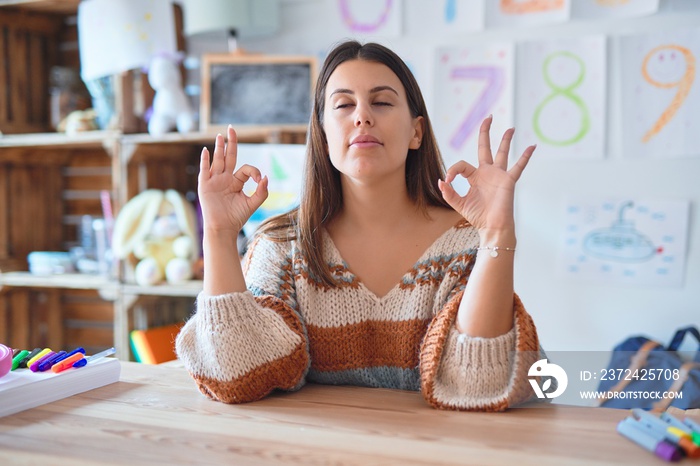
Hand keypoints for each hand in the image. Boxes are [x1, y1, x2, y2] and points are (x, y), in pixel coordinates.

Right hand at [198, 125, 267, 232]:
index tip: (260, 179)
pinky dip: (205, 161)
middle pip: (229, 157)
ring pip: (218, 160)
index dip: (255, 171)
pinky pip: (205, 170)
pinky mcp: (205, 186)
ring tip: (221, 135)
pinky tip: (206, 151)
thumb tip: (266, 177)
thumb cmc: (237, 217)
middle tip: (232, 128)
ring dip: (219, 148)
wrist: (223, 228)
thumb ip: (261, 191)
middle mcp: (225, 179)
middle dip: (231, 143)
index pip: (246, 169)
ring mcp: (214, 181)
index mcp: (236, 182)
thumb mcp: (253, 203)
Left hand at [438, 115, 534, 236]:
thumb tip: (441, 181)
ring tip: (510, 127)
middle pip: (485, 147)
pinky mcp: (508, 181)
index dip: (453, 170)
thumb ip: (448, 193)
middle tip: (488, 117)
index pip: (462, 165)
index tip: (448, 181)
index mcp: (474, 177)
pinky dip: (525, 157)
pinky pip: (518, 166)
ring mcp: (499, 175)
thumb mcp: (458, 204)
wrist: (492, 227)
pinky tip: (532, 146)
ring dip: (506, 139)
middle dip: (486, 132)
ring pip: (502, 153)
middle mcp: (487, 173)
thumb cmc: (477, 216)